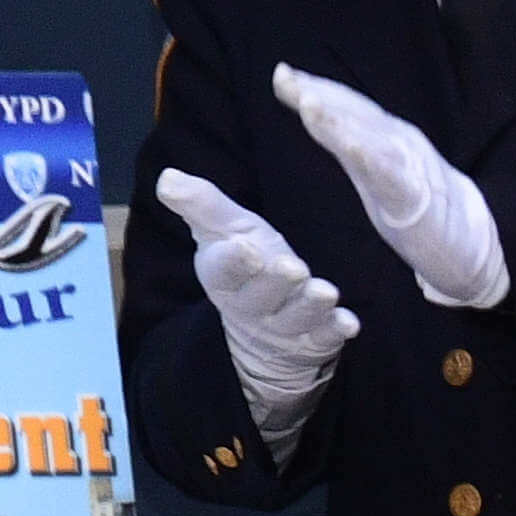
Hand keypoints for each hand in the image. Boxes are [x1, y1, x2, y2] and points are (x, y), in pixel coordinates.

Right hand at [149, 168, 354, 429]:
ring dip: (309, 306)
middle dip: (276, 282)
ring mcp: (283, 325)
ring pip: (295, 317)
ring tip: (325, 292)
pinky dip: (335, 330)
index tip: (243, 246)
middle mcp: (252, 304)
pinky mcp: (315, 338)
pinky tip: (349, 323)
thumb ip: (201, 203)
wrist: (265, 328)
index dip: (232, 261)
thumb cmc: (248, 263)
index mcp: (224, 276)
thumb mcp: (224, 229)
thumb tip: (166, 177)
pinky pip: (325, 337)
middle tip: (291, 267)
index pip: (223, 271)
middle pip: (261, 296)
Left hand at [265, 67, 508, 311]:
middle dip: (319, 95)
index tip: (281, 74)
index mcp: (387, 137)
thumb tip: (318, 113)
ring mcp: (410, 168)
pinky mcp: (418, 199)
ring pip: (369, 138)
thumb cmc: (424, 204)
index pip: (348, 107)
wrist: (477, 242)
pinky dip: (372, 159)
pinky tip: (351, 147)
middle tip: (286, 79)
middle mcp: (398, 143)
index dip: (315, 88)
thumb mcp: (381, 168)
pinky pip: (392, 177)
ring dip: (338, 120)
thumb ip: (354, 141)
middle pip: (355, 115)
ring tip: (308, 103)